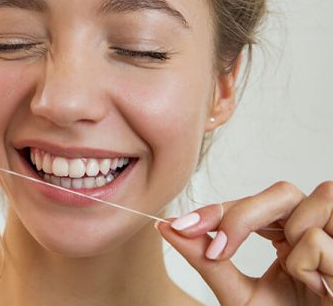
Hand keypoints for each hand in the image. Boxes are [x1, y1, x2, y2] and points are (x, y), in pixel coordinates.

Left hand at [156, 181, 332, 305]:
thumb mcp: (238, 294)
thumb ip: (206, 260)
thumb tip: (166, 227)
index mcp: (288, 233)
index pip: (251, 204)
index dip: (216, 211)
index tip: (180, 227)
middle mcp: (315, 226)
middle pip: (282, 190)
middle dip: (242, 216)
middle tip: (219, 250)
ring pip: (308, 202)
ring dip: (293, 241)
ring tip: (300, 276)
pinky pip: (315, 237)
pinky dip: (308, 263)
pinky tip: (319, 287)